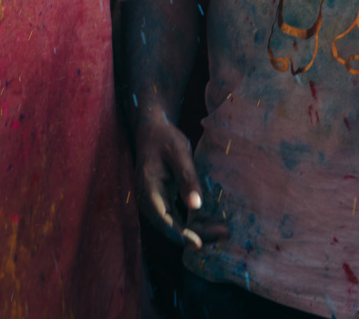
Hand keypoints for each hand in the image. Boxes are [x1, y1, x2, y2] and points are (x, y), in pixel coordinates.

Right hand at [134, 115, 229, 249]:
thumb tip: (196, 206)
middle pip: (171, 226)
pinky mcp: (163, 201)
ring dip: (199, 230)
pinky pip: (178, 217)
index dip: (180, 234)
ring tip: (224, 230)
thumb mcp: (178, 151)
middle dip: (197, 234)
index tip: (198, 244)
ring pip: (176, 224)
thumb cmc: (164, 137)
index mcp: (148, 186)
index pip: (162, 218)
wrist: (151, 129)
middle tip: (224, 233)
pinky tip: (213, 222)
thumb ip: (186, 178)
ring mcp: (155, 201)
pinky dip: (195, 222)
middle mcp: (148, 199)